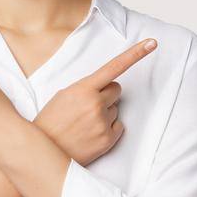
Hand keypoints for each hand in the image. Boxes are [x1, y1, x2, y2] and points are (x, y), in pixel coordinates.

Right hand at [35, 38, 157, 165]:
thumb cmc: (51, 121)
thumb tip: (106, 86)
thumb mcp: (63, 96)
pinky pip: (118, 125)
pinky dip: (108, 128)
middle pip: (117, 89)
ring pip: (116, 108)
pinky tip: (91, 133)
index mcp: (83, 89)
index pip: (114, 67)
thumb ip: (86, 88)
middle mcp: (96, 104)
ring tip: (84, 123)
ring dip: (105, 112)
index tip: (152, 43)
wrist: (43, 153)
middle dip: (107, 94)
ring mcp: (103, 122)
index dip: (135, 54)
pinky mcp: (108, 139)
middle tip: (88, 106)